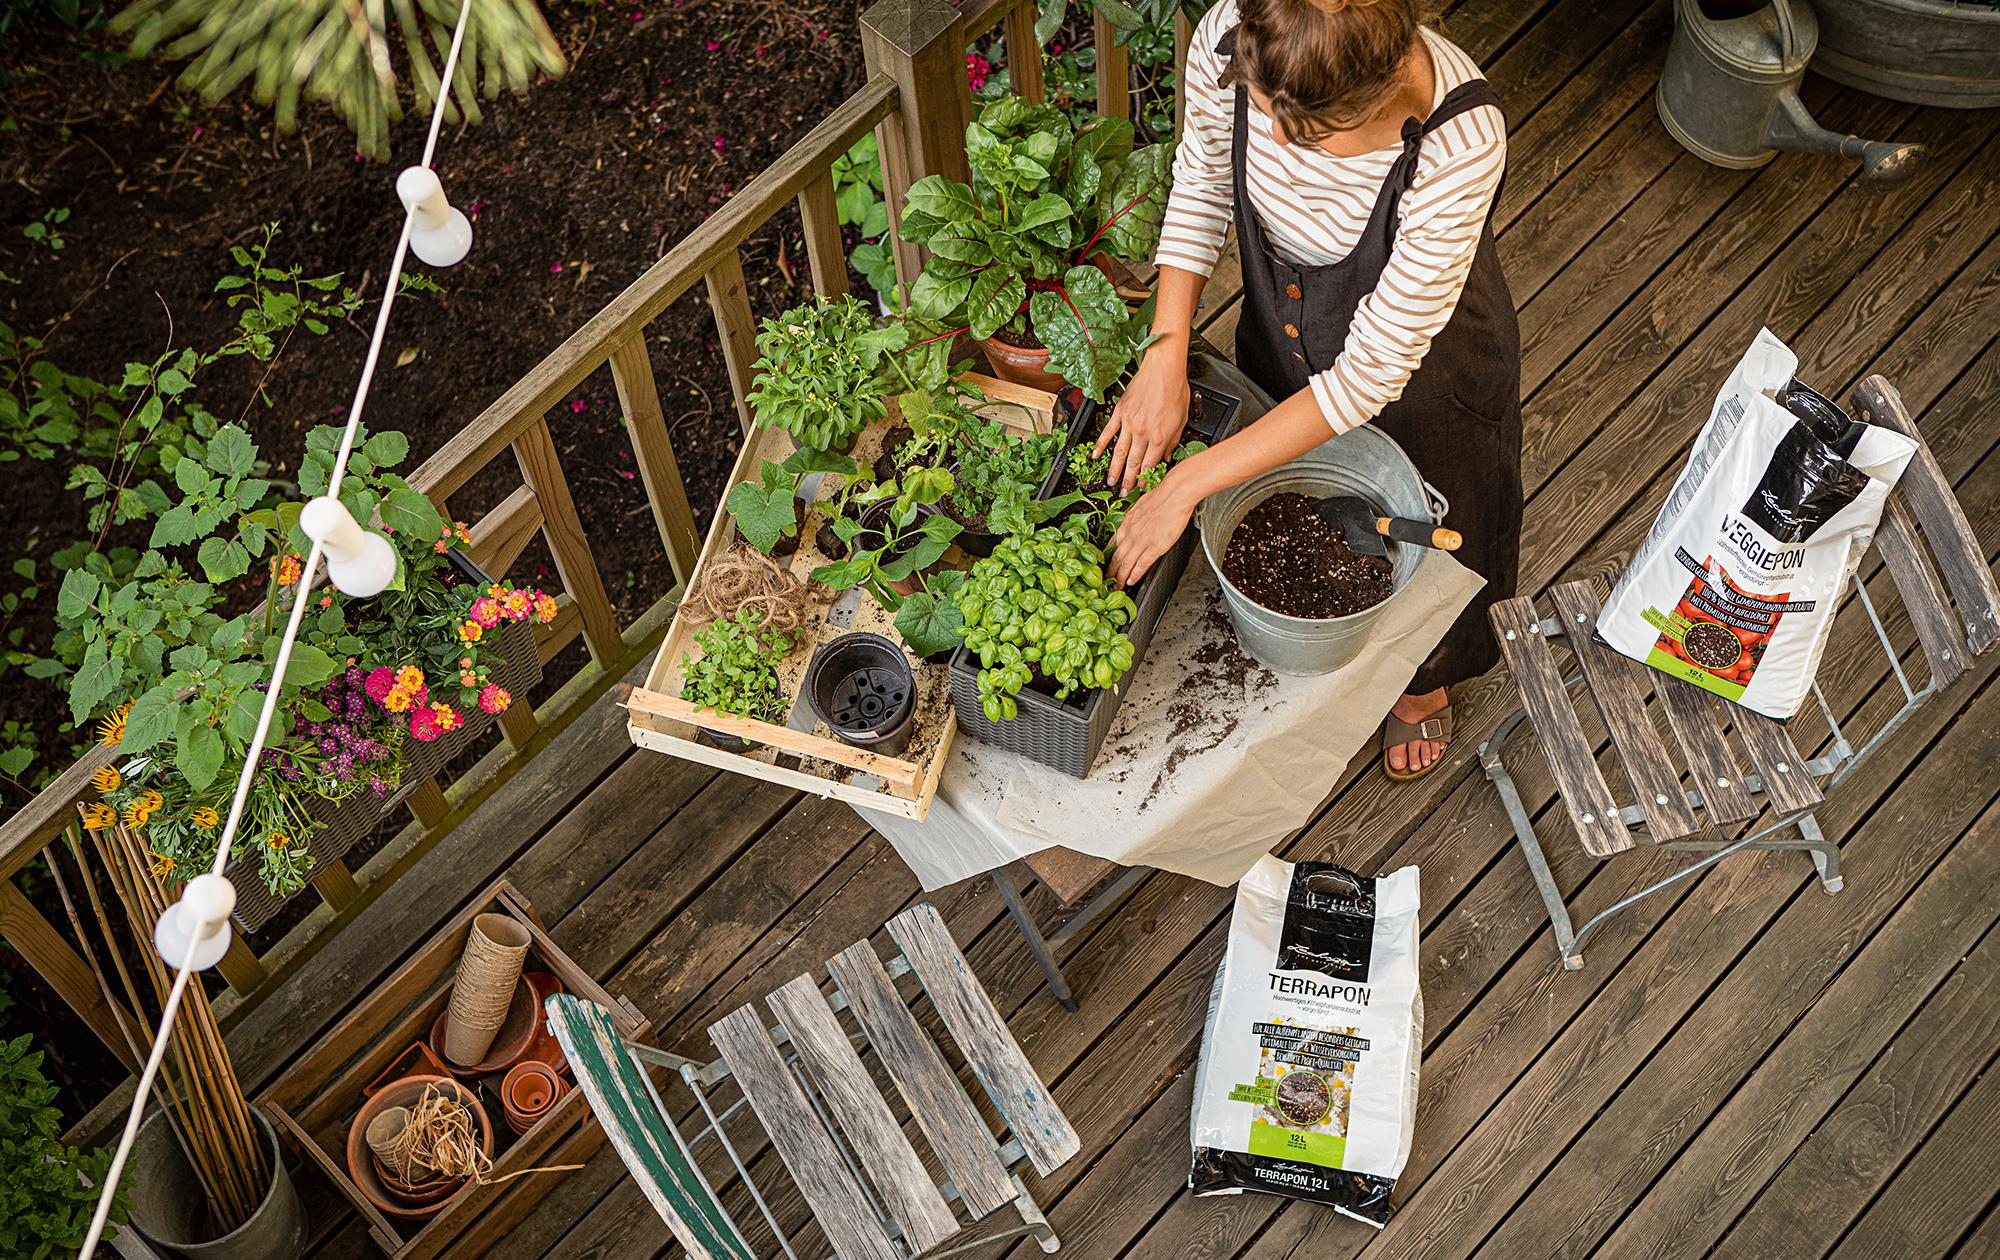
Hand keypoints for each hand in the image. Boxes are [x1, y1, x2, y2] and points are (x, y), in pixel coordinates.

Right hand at [1095, 342, 1189, 493]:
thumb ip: (1173, 441)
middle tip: (1122, 493)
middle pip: (1133, 462)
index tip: (1140, 489)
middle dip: (1127, 481)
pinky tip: (1096, 456)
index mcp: (1160, 436)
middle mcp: (1143, 432)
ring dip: (1114, 469)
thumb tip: (1167, 456)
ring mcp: (1129, 423)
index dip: (1144, 479)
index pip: (1150, 464)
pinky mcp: (1120, 412)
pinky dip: (1101, 445)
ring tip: (1110, 482)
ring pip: (1119, 452)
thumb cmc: (1175, 389)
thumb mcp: (1182, 419)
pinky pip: (1108, 432)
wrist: (1163, 369)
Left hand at [1108, 467, 1197, 587]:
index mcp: (1126, 523)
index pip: (1112, 545)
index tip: (1104, 566)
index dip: (1107, 558)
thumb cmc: (1162, 496)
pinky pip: (1141, 564)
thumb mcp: (1140, 506)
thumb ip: (1134, 518)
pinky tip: (1131, 581)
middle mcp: (1130, 533)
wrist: (1175, 493)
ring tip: (1116, 587)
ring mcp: (1141, 541)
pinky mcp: (1154, 547)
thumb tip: (1133, 522)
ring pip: (1125, 563)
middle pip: (1116, 557)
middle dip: (1110, 572)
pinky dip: (1135, 574)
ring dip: (1119, 577)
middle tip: (1105, 582)